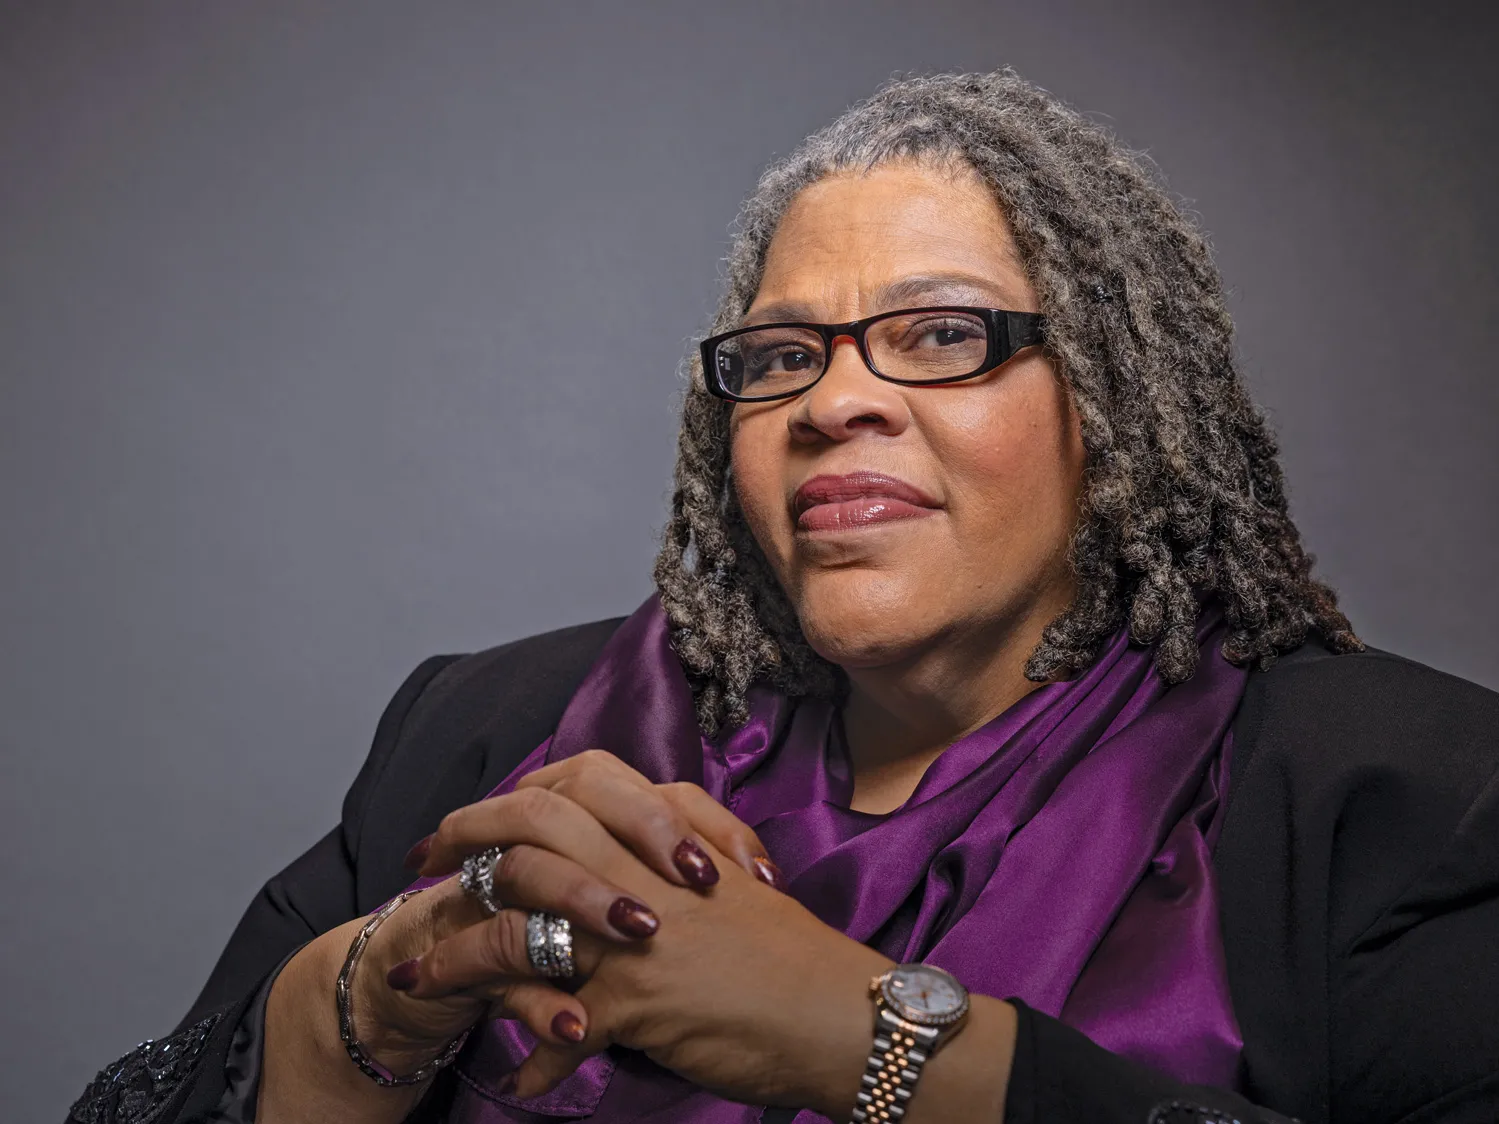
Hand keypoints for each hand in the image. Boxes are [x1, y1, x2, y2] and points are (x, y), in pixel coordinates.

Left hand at [405, 752, 892, 1116]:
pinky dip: (539, 1059)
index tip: (470, 821)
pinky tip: (523, 1079)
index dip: (508, 799)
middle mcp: (643, 872)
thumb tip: (635, 847)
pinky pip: (561, 1030)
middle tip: (419, 864)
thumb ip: (680, 847)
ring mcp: (635, 933)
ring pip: (516, 930)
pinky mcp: (636, 999)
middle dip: (460, 843)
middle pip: (528, 833)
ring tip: (410, 983)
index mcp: (668, 835)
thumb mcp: (733, 880)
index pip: (571, 786)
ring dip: (452, 961)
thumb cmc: (794, 956)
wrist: (841, 1012)